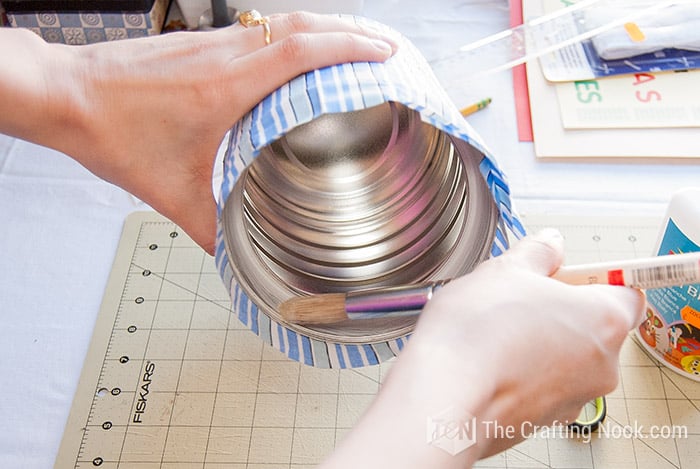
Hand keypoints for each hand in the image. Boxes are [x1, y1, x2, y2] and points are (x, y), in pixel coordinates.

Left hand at [0, 13, 396, 253]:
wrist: (66, 95)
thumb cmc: (113, 133)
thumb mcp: (170, 193)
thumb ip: (210, 228)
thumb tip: (236, 256)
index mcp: (226, 88)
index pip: (301, 51)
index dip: (350, 47)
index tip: (384, 52)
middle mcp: (225, 55)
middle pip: (302, 25)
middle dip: (351, 32)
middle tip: (385, 47)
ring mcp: (212, 43)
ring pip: (282, 22)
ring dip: (323, 29)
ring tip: (354, 45)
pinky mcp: (200, 43)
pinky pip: (259, 29)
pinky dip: (292, 34)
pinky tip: (298, 54)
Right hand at [322, 229, 644, 467]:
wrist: (444, 401)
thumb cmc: (477, 337)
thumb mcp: (504, 270)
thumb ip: (537, 253)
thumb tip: (550, 246)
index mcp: (603, 320)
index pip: (628, 292)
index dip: (596, 278)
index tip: (570, 271)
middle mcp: (600, 365)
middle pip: (593, 327)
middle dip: (560, 310)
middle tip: (520, 297)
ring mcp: (573, 398)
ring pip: (565, 358)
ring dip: (539, 342)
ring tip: (495, 330)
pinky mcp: (543, 421)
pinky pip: (541, 386)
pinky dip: (522, 372)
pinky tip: (487, 359)